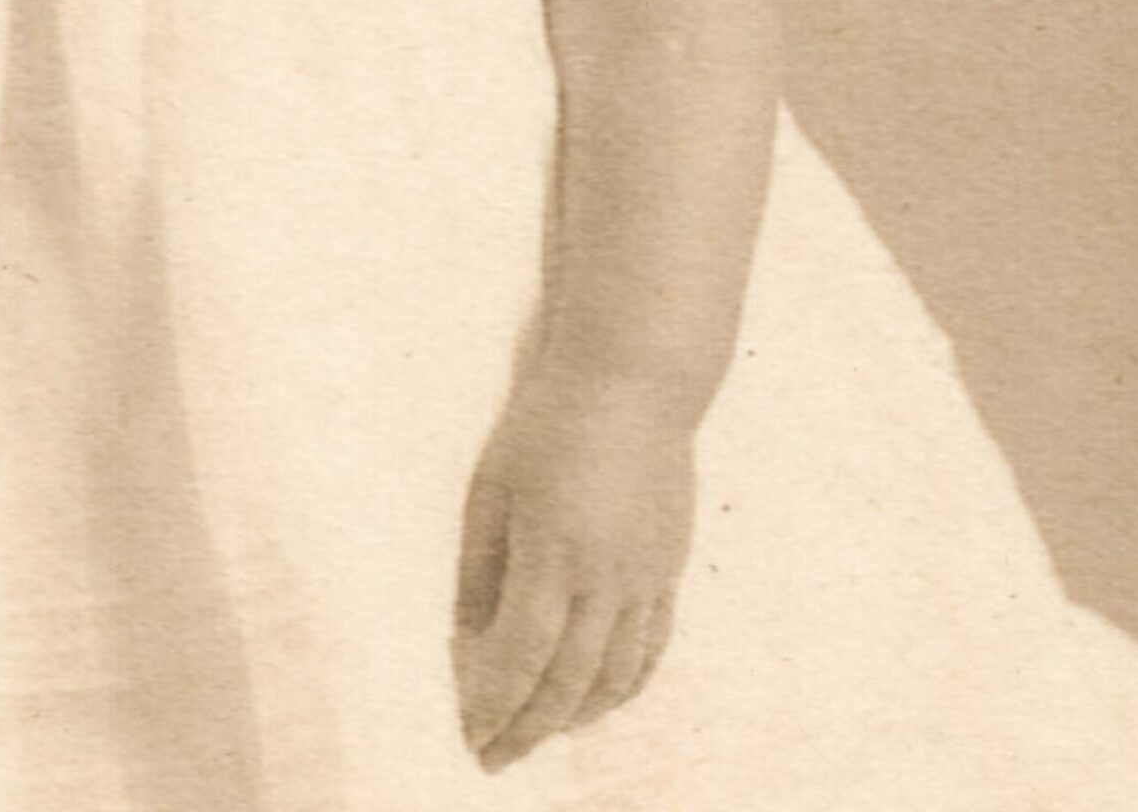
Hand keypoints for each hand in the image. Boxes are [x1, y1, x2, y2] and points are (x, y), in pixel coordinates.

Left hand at [451, 378, 694, 770]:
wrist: (633, 380)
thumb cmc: (548, 422)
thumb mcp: (491, 488)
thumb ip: (480, 571)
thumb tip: (468, 641)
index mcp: (551, 553)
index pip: (519, 657)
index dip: (493, 705)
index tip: (472, 736)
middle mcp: (605, 578)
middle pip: (567, 682)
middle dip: (529, 729)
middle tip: (497, 757)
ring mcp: (646, 577)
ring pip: (615, 677)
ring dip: (576, 717)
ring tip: (541, 733)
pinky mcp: (669, 569)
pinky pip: (651, 649)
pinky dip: (624, 688)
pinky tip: (599, 700)